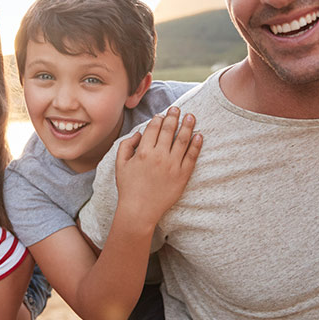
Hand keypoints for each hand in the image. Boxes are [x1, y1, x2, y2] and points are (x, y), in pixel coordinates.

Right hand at [114, 107, 201, 228]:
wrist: (139, 210)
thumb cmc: (128, 187)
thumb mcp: (120, 164)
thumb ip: (126, 145)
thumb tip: (138, 133)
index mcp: (143, 151)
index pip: (153, 128)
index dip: (158, 119)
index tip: (162, 114)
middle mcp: (159, 156)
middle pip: (169, 130)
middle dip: (174, 117)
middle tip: (177, 109)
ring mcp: (172, 165)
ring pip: (182, 140)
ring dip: (187, 125)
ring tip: (191, 116)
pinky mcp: (182, 175)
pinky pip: (192, 156)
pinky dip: (196, 144)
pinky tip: (199, 135)